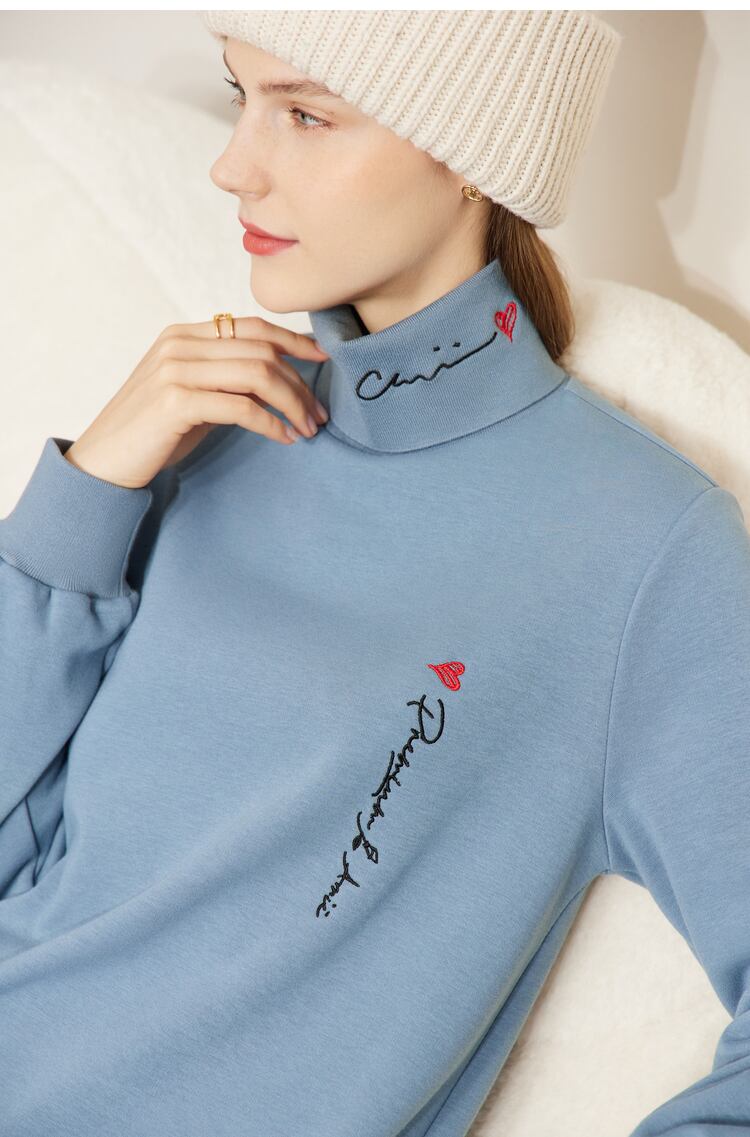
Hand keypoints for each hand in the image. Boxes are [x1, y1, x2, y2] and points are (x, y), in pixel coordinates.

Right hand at [63, 316, 329, 488]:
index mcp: (184, 335)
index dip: (295, 339)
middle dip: (300, 383)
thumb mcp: (192, 393)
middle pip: (262, 351)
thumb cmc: (153, 433)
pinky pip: (241, 406)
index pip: (253, 326)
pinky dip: (270, 423)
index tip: (325, 358)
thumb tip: (281, 377)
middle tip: (319, 414)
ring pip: (258, 374)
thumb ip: (225, 376)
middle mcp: (179, 344)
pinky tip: (284, 438)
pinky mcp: (175, 401)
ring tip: (308, 429)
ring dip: (292, 403)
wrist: (104, 463)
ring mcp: (175, 370)